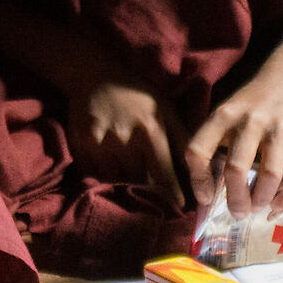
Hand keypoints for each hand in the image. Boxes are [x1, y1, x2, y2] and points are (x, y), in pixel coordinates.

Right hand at [69, 82, 186, 209]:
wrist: (94, 76)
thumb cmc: (137, 95)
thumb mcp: (165, 108)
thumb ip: (182, 136)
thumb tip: (201, 165)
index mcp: (150, 130)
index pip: (164, 173)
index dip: (172, 194)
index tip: (178, 207)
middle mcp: (124, 139)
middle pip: (139, 180)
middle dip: (148, 189)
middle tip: (154, 197)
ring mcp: (100, 143)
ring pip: (116, 180)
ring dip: (124, 184)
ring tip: (130, 184)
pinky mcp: (80, 145)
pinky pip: (94, 174)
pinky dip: (103, 177)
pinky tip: (109, 171)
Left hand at [185, 68, 282, 216]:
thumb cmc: (252, 104)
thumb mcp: (227, 114)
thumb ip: (215, 144)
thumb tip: (209, 193)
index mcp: (223, 116)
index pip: (198, 151)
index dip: (198, 180)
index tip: (205, 199)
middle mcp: (250, 121)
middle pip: (235, 169)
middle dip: (236, 200)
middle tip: (237, 213)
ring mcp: (279, 129)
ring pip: (268, 177)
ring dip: (261, 200)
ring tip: (257, 207)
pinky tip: (277, 205)